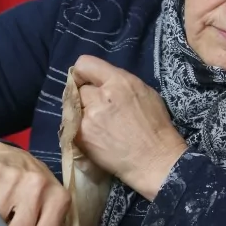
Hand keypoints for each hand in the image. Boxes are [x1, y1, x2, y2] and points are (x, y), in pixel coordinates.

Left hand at [71, 55, 186, 199]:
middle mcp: (101, 97)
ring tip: (96, 125)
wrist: (154, 161)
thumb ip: (119, 82)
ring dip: (80, 113)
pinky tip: (93, 136)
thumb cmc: (154, 127)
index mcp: (119, 82)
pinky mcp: (80, 136)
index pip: (85, 64)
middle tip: (96, 109)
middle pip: (78, 89)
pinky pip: (70, 125)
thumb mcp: (144, 92)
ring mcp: (88, 118)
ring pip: (72, 108)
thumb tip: (100, 82)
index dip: (83, 73)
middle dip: (85, 97)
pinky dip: (78, 129)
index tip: (87, 82)